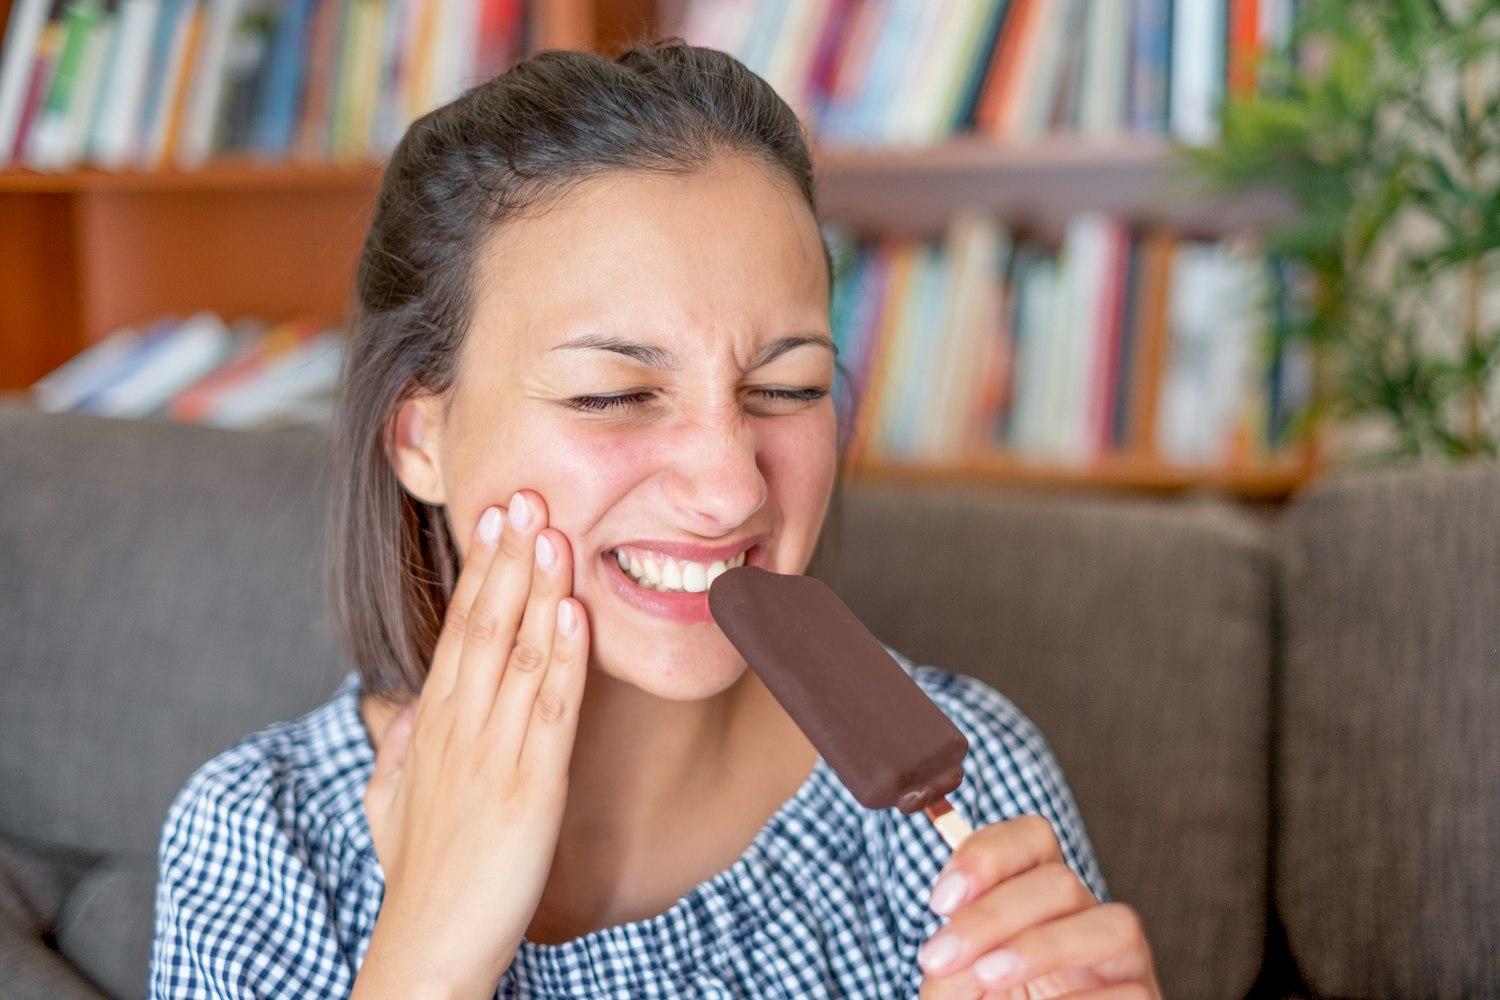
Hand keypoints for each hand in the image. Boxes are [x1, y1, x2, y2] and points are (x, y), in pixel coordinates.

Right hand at [356, 491, 588, 998]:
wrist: (430, 944)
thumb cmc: (420, 875)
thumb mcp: (391, 802)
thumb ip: (398, 747)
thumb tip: (398, 707)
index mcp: (434, 724)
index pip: (459, 629)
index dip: (481, 570)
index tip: (495, 516)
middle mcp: (459, 725)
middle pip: (485, 623)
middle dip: (507, 556)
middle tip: (526, 493)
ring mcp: (495, 751)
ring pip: (517, 652)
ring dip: (537, 587)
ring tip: (553, 530)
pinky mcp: (532, 785)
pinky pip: (551, 709)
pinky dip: (564, 656)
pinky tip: (576, 612)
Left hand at [917, 815, 1159, 999]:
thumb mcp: (958, 984)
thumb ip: (951, 960)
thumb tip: (949, 954)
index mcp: (1040, 895)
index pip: (1032, 838)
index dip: (988, 854)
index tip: (940, 900)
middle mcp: (1087, 916)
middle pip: (1060, 881)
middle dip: (993, 915)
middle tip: (940, 957)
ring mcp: (1125, 959)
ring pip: (1114, 924)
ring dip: (1042, 947)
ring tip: (988, 975)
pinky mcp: (1147, 998)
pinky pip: (1128, 992)